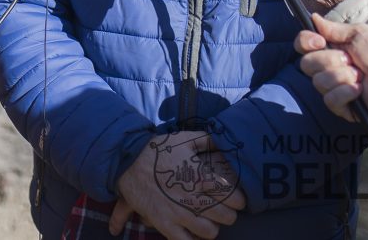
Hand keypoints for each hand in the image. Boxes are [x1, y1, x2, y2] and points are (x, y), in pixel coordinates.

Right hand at [111, 131, 245, 239]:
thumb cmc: (158, 150)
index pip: (233, 195)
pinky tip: (193, 233)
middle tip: (225, 212)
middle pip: (225, 216)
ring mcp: (178, 213)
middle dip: (229, 215)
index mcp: (200, 177)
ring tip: (209, 222)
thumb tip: (224, 143)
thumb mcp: (184, 138)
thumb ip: (207, 140)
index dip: (239, 200)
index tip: (238, 200)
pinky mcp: (165, 224)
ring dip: (212, 228)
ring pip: (209, 232)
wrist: (128, 161)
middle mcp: (193, 197)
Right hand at [294, 13, 367, 118]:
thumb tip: (314, 17)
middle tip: (350, 60)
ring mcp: (332, 87)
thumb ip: (333, 28)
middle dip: (329, 61)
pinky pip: (330, 99)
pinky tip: (359, 90)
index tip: (320, 41)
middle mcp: (327, 68)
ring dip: (342, 77)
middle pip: (306, 64)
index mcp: (330, 49)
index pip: (302, 45)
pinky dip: (345, 93)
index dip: (306, 42)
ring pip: (318, 82)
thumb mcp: (359, 34)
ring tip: (360, 76)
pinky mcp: (340, 106)